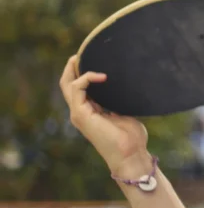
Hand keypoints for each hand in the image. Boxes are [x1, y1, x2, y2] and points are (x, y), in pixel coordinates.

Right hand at [60, 56, 150, 175]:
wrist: (131, 154)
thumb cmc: (132, 138)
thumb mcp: (125, 113)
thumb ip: (119, 101)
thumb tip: (126, 87)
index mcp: (90, 112)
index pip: (79, 89)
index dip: (81, 73)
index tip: (92, 59)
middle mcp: (81, 112)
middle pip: (68, 85)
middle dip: (71, 68)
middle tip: (80, 54)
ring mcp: (79, 113)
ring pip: (67, 85)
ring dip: (73, 69)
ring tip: (81, 57)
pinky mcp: (81, 114)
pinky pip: (77, 89)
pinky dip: (86, 78)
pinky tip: (101, 76)